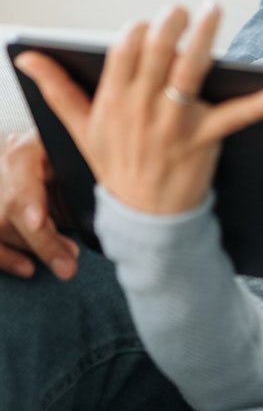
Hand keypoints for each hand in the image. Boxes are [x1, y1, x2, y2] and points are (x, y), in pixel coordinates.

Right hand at [0, 128, 79, 278]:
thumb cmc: (77, 162)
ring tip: (66, 261)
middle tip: (70, 264)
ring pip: (1, 225)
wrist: (62, 164)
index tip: (38, 222)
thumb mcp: (83, 161)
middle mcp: (6, 164)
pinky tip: (30, 267)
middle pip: (12, 204)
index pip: (21, 162)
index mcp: (32, 143)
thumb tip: (104, 208)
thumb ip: (85, 177)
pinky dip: (8, 258)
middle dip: (43, 239)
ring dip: (33, 249)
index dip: (29, 196)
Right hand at [14, 4, 262, 215]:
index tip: (147, 23)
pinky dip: (260, 105)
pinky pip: (234, 117)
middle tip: (182, 8)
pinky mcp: (202, 140)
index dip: (136, 34)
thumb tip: (25, 54)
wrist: (143, 222)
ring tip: (214, 11)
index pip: (121, 55)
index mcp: (111, 103)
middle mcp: (140, 110)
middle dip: (169, 26)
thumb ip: (54, 88)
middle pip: (154, 56)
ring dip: (203, 40)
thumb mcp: (78, 129)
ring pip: (188, 73)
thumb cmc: (113, 166)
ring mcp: (172, 125)